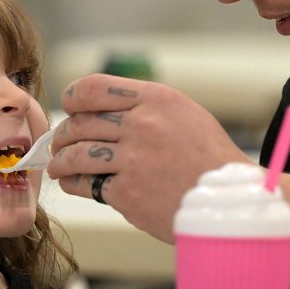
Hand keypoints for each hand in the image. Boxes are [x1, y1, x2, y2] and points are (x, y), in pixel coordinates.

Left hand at [47, 75, 251, 242]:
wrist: (231, 200)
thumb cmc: (209, 159)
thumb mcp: (185, 114)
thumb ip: (147, 106)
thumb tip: (101, 109)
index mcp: (157, 99)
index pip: (93, 88)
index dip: (73, 99)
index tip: (70, 109)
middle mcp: (143, 125)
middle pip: (80, 123)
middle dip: (63, 135)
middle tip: (59, 144)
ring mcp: (134, 160)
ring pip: (76, 154)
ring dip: (61, 161)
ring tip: (59, 166)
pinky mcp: (128, 193)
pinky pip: (85, 184)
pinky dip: (73, 184)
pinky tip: (73, 184)